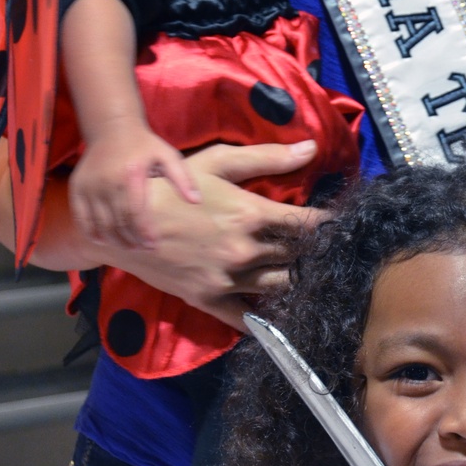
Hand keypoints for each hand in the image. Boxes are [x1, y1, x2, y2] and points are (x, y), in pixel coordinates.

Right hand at [69, 119, 200, 249]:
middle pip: (118, 223)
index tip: (154, 245)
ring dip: (114, 240)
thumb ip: (182, 178)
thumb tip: (196, 201)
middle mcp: (106, 181)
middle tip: (143, 248)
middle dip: (131, 240)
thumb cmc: (144, 145)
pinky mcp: (77, 188)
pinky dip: (92, 232)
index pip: (135, 214)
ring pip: (100, 225)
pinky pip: (82, 218)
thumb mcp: (167, 155)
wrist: (112, 128)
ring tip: (129, 246)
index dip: (144, 233)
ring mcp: (89, 186)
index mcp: (130, 175)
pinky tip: (104, 240)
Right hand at [96, 139, 324, 330]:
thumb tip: (311, 149)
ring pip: (279, 285)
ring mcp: (226, 280)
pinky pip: (247, 317)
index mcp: (250, 214)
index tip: (343, 227)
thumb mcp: (218, 162)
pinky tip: (283, 311)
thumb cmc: (172, 186)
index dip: (329, 226)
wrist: (122, 222)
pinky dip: (267, 316)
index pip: (307, 225)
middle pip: (296, 256)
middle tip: (333, 251)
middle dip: (316, 253)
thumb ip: (267, 158)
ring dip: (298, 281)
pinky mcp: (208, 299)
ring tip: (315, 277)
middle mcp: (244, 251)